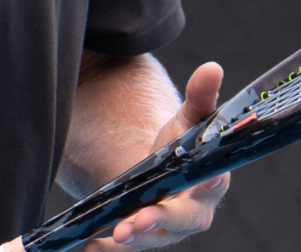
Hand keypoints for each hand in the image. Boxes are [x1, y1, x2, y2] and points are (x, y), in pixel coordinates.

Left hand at [83, 61, 228, 249]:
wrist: (164, 169)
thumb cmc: (183, 144)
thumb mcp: (189, 119)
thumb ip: (201, 97)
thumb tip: (213, 67)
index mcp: (210, 181)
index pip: (212, 184)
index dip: (208, 184)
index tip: (203, 181)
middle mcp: (192, 211)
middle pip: (181, 220)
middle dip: (161, 220)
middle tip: (139, 219)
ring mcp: (166, 228)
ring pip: (153, 238)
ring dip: (134, 240)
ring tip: (115, 235)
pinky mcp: (142, 236)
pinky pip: (126, 248)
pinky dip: (108, 250)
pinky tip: (88, 248)